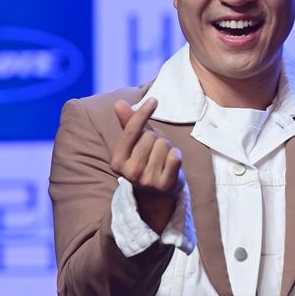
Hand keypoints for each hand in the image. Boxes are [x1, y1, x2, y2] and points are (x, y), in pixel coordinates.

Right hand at [111, 97, 183, 232]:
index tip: (154, 100)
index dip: (143, 113)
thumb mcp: (134, 145)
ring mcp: (148, 181)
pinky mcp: (165, 185)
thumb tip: (118, 103)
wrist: (156, 195)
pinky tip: (171, 165)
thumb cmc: (145, 163)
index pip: (131, 131)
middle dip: (156, 139)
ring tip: (162, 160)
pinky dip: (176, 156)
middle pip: (150, 137)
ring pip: (164, 145)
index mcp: (117, 161)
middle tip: (154, 153)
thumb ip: (128, 124)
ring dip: (167, 148)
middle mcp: (130, 172)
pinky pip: (175, 157)